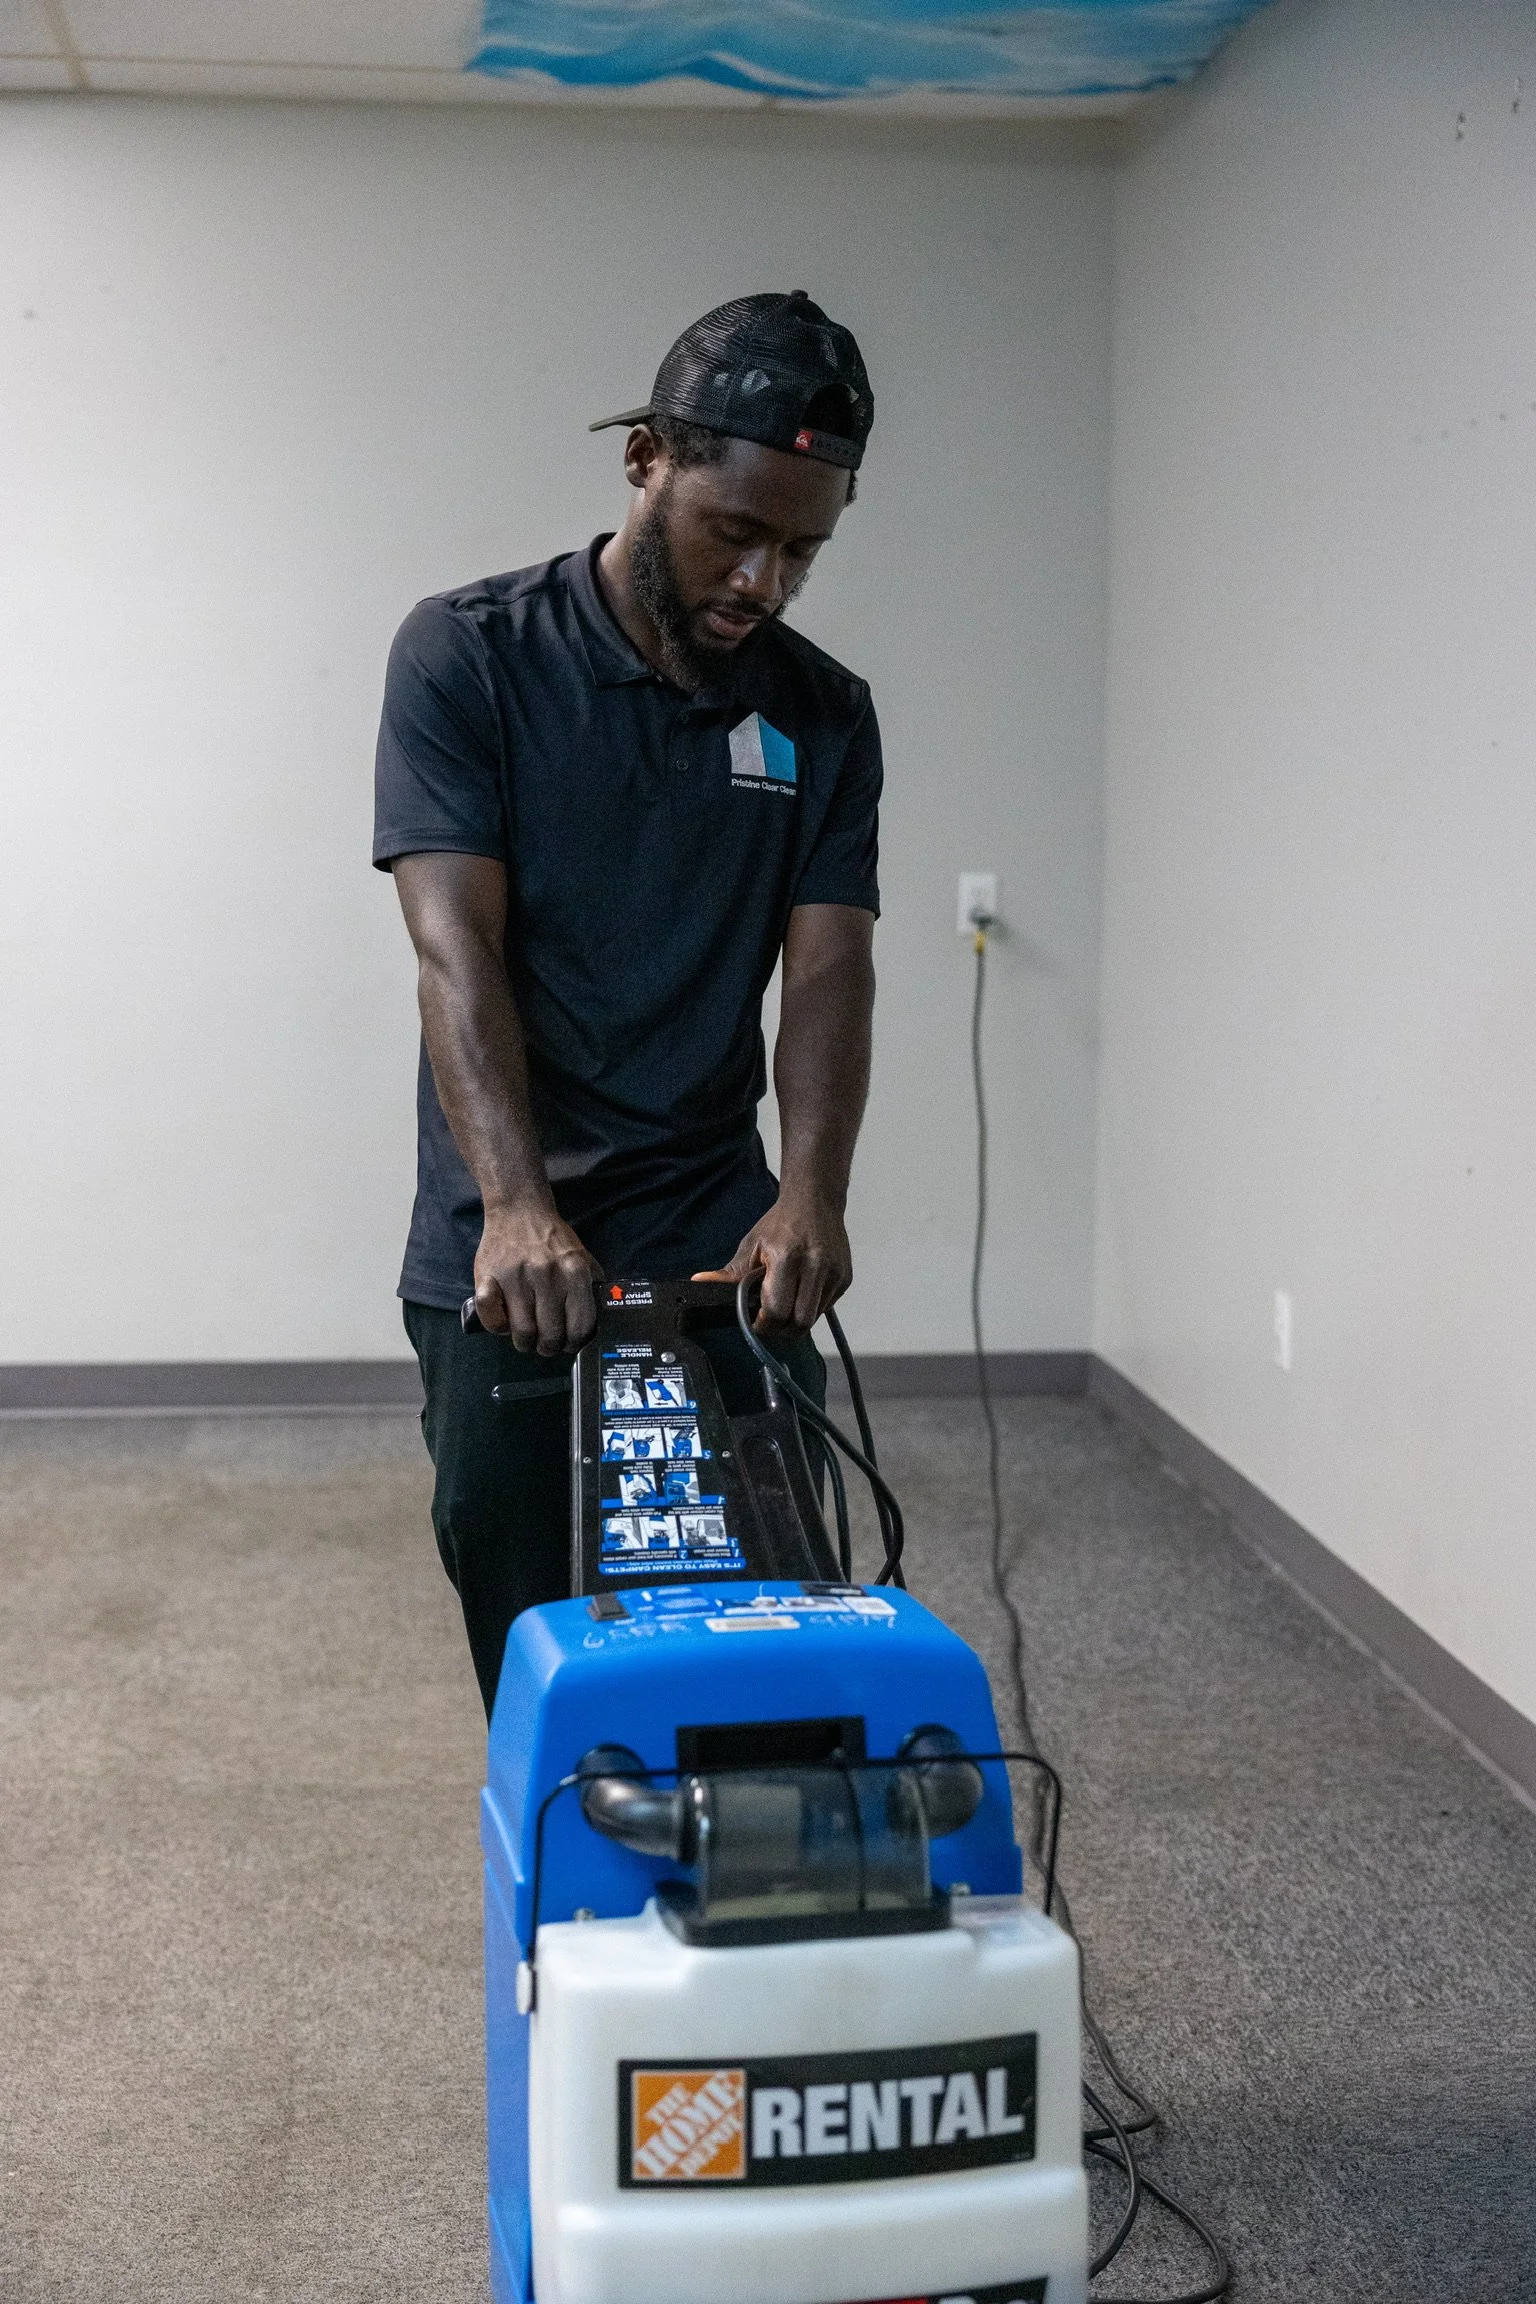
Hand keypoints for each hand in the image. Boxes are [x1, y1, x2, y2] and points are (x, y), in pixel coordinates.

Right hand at [474, 1201, 601, 1354]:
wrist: (519, 1208)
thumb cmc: (551, 1237)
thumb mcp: (581, 1255)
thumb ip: (591, 1285)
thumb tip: (598, 1319)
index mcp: (574, 1270)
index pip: (580, 1325)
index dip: (574, 1344)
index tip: (568, 1346)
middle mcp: (547, 1273)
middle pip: (550, 1334)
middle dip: (549, 1348)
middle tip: (545, 1345)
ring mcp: (516, 1275)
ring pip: (522, 1331)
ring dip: (524, 1342)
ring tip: (525, 1338)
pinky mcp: (488, 1276)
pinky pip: (492, 1317)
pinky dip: (497, 1327)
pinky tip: (504, 1322)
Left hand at [693, 1193, 851, 1338]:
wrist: (815, 1202)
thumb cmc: (781, 1224)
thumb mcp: (752, 1245)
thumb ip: (730, 1272)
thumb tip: (698, 1282)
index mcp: (787, 1258)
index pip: (777, 1310)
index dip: (764, 1324)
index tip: (756, 1322)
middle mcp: (815, 1266)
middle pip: (799, 1322)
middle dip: (782, 1329)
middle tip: (770, 1321)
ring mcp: (834, 1274)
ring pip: (813, 1319)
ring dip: (796, 1320)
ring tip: (785, 1304)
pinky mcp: (845, 1279)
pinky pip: (825, 1308)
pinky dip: (811, 1308)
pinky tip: (801, 1292)